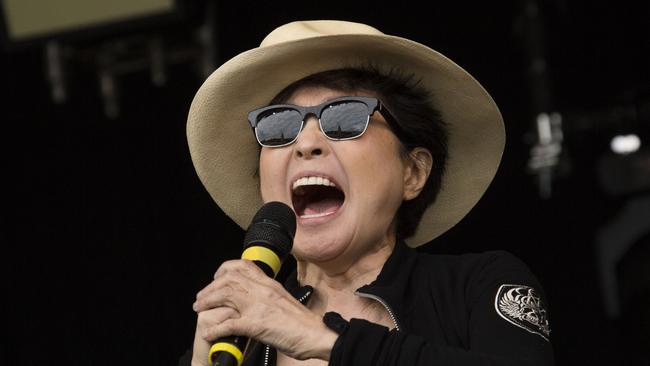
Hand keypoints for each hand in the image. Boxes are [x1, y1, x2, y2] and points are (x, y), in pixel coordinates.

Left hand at [190, 259, 337, 364]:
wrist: (317, 335)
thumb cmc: (303, 323)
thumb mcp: (283, 300)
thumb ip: (267, 295)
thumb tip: (255, 298)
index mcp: (269, 284)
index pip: (242, 266)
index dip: (224, 269)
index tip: (216, 278)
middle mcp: (263, 291)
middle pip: (228, 279)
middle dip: (210, 288)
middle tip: (201, 299)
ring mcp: (259, 307)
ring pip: (225, 295)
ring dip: (208, 302)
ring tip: (199, 310)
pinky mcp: (257, 325)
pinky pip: (229, 324)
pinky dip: (215, 328)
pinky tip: (209, 332)